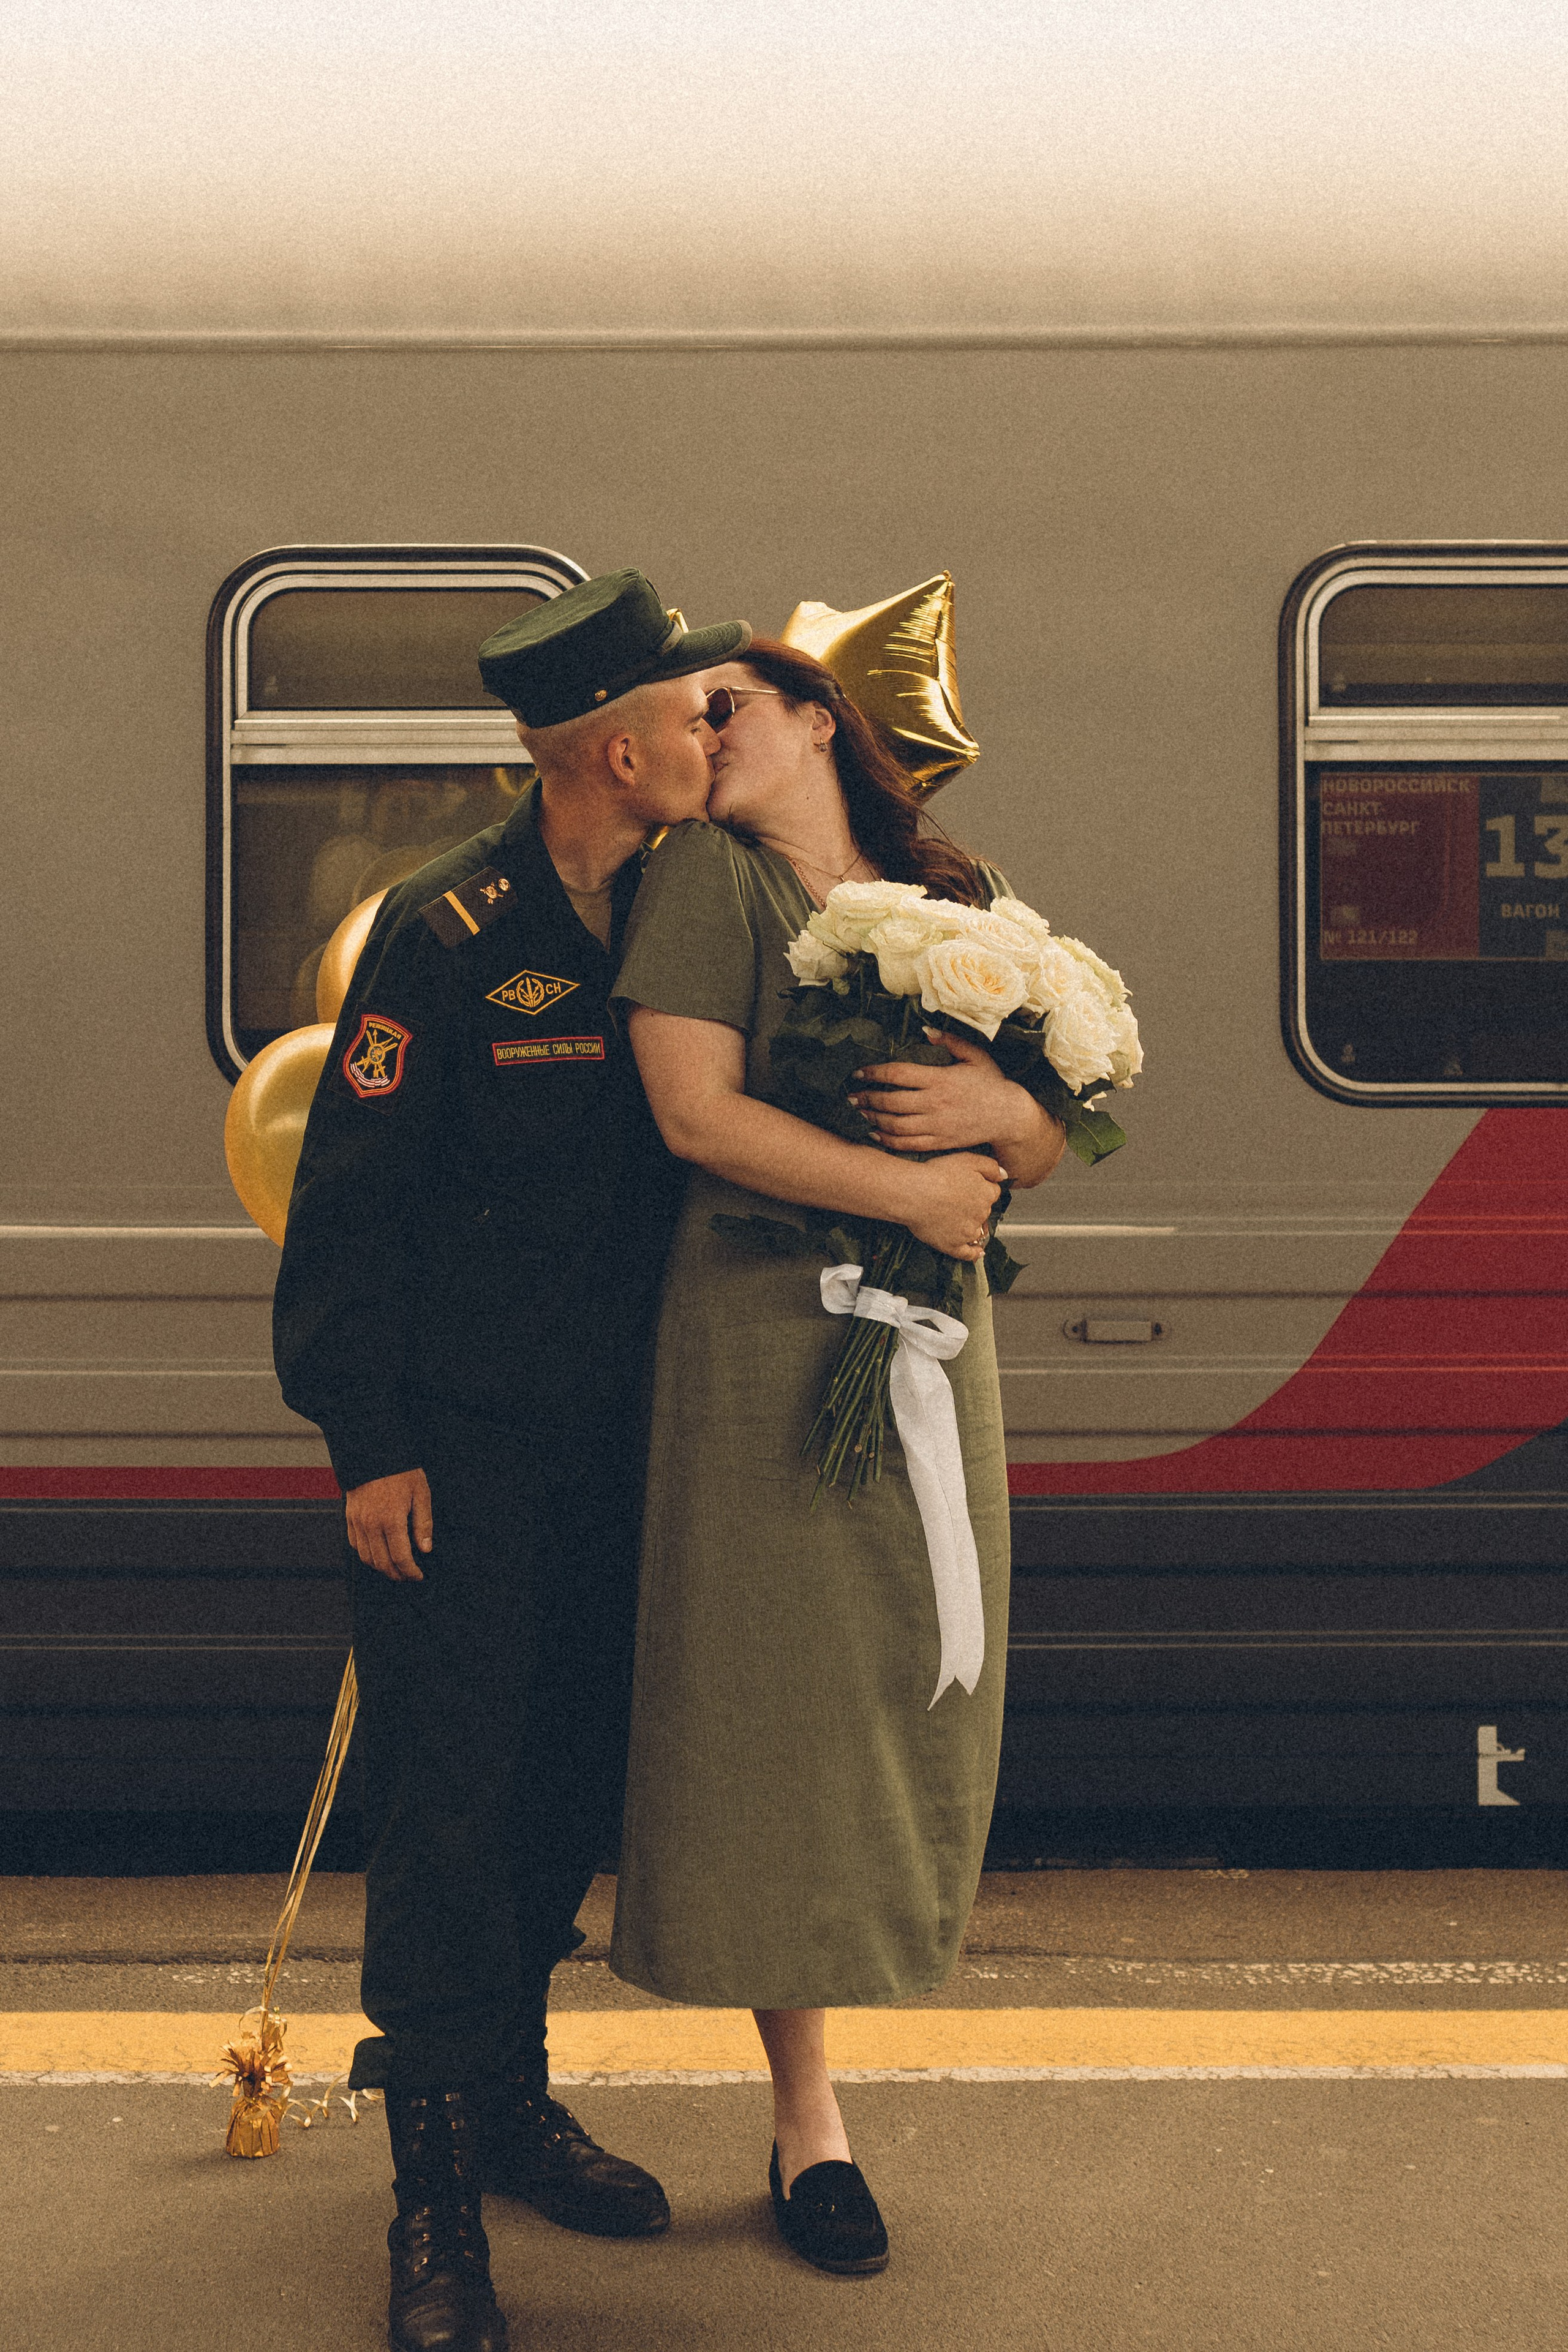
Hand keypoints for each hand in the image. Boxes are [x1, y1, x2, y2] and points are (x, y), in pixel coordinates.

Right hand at [345, 1468, 432, 1581]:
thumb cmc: (400, 1471)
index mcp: (391, 1519)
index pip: (400, 1558)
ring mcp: (357, 1522)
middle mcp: (371, 1524)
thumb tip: (425, 1548)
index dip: (410, 1571)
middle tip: (407, 1575)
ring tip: (394, 1568)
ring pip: (366, 1557)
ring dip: (380, 1567)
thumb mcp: (420, 1493)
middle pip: (382, 1562)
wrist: (373, 1453)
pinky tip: (377, 1553)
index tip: (418, 1576)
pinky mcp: (349, 1517)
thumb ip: (423, 1523)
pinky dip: (366, 1554)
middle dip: (396, 1574)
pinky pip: (355, 1544)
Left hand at [851, 1030, 1034, 1155]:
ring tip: (858, 1112)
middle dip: (866, 1098)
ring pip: (894, 1125)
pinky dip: (886, 1141)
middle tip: (850, 1096)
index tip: (858, 1073)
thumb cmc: (991, 1083)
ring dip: (872, 1119)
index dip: (874, 1073)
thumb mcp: (975, 1056)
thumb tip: (926, 1030)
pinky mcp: (939, 1142)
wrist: (1009, 1116)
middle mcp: (935, 1103)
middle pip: (890, 1102)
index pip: (898, 1074)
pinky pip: (907, 1144)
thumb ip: (950, 1041)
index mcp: (940, 1079)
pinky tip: (874, 1134)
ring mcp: (936, 1126)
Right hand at [900, 1153, 1005, 1260]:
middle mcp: (981, 1214)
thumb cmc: (936, 1174)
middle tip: (958, 1200)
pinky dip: (974, 1254)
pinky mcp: (953, 1245)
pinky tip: (977, 1252)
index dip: (980, 1188)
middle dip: (975, 1206)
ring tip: (959, 1220)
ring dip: (973, 1226)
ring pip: (978, 1230)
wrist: (913, 1193)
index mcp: (986, 1194)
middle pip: (984, 1210)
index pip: (992, 1192)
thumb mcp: (968, 1159)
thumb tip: (1004, 1176)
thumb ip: (990, 1166)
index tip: (969, 1187)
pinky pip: (968, 1253)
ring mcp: (968, 1232)